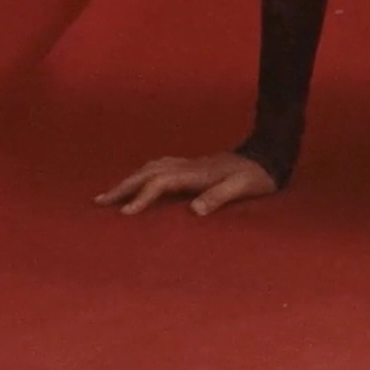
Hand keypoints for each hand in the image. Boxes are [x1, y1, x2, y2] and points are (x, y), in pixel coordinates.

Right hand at [94, 152, 276, 216]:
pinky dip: (144, 174)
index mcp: (197, 173)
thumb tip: (195, 211)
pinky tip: (140, 181)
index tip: (125, 213)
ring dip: (130, 179)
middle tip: (99, 201)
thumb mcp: (244, 187)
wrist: (270, 155)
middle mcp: (188, 166)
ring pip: (151, 168)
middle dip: (123, 186)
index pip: (161, 183)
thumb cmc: (258, 176)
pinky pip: (160, 167)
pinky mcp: (193, 166)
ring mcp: (190, 164)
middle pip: (148, 172)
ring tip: (111, 194)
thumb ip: (220, 196)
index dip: (142, 197)